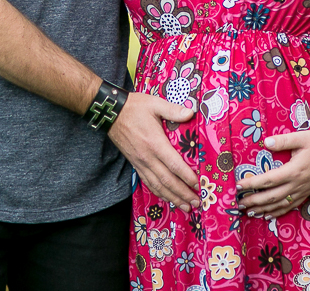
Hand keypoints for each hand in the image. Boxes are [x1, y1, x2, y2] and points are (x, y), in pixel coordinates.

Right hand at [107, 93, 200, 211]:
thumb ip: (174, 110)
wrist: (111, 113)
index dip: (187, 177)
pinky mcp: (135, 164)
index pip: (174, 165)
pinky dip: (159, 193)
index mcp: (155, 143)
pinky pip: (148, 182)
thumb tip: (192, 112)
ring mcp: (140, 163)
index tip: (198, 185)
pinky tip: (166, 198)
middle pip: (167, 181)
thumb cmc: (134, 107)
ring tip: (185, 206)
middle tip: (196, 202)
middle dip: (183, 193)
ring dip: (172, 198)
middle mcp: (148, 157)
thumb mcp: (155, 104)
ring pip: (158, 185)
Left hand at [236, 131, 309, 217]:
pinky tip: (268, 215)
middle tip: (238, 203)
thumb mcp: (302, 137)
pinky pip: (290, 207)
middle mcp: (297, 184)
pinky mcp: (307, 193)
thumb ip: (283, 141)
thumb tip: (265, 143)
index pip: (267, 180)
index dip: (251, 184)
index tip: (238, 186)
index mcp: (294, 171)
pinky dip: (277, 212)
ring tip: (249, 212)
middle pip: (271, 197)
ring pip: (280, 205)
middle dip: (253, 201)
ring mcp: (302, 191)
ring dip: (263, 210)